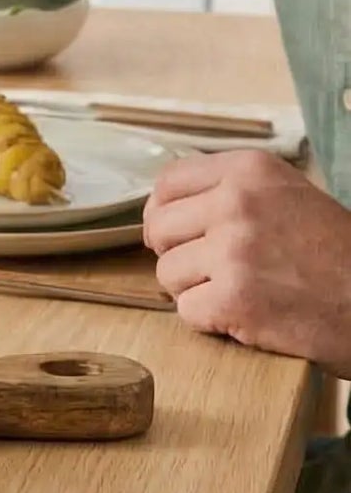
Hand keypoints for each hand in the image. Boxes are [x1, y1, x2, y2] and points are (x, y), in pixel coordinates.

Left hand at [144, 151, 350, 374]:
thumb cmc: (339, 255)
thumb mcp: (289, 197)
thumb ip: (232, 192)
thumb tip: (165, 205)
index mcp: (250, 170)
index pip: (168, 182)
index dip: (165, 213)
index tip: (179, 234)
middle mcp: (237, 202)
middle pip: (159, 229)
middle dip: (178, 255)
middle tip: (212, 272)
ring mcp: (235, 249)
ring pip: (168, 272)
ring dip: (195, 291)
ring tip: (239, 294)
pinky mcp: (237, 298)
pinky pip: (188, 311)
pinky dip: (212, 322)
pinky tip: (247, 317)